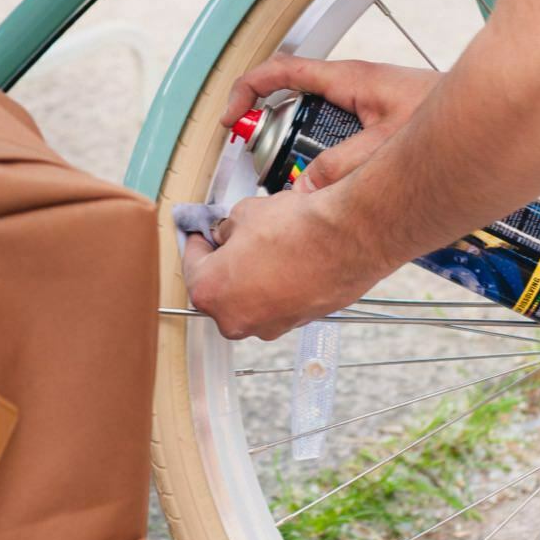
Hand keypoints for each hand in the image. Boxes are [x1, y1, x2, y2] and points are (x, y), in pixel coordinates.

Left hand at [182, 190, 386, 340]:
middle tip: (237, 239)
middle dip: (227, 263)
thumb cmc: (297, 229)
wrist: (347, 239)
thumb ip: (228, 228)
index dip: (199, 242)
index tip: (203, 234)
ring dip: (255, 276)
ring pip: (251, 298)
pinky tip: (291, 260)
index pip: (192, 263)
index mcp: (210, 291)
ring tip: (272, 247)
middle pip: (221, 288)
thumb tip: (230, 232)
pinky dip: (280, 285)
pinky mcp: (297, 323)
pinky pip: (279, 303)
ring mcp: (269, 326)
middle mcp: (236, 319)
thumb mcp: (246, 213)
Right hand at [223, 56, 439, 191]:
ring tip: (297, 178)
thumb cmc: (448, 112)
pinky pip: (338, 134)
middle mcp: (353, 86)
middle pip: (293, 97)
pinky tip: (334, 182)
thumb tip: (305, 186)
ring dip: (301, 147)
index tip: (233, 116)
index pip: (281, 71)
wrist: (490, 113)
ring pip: (316, 120)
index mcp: (348, 79)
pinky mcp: (378, 119)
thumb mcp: (387, 145)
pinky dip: (326, 155)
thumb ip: (342, 166)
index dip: (247, 91)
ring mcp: (365, 101)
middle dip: (270, 127)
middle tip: (258, 155)